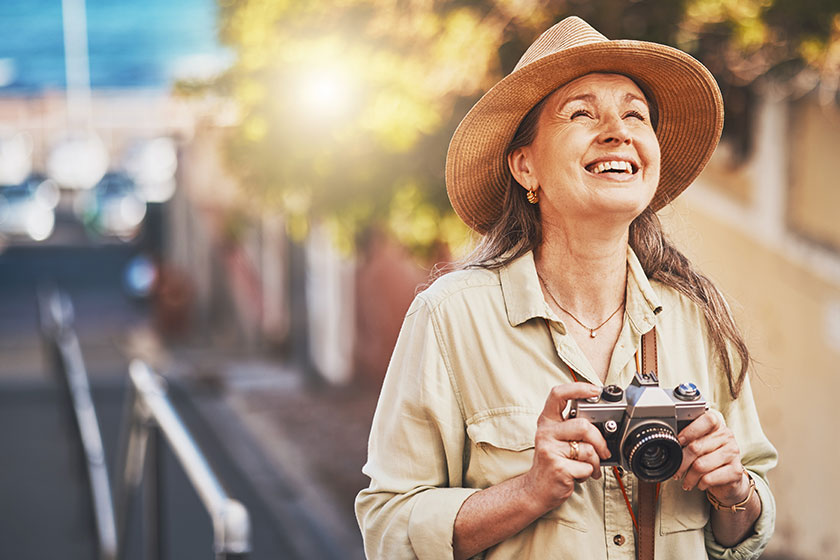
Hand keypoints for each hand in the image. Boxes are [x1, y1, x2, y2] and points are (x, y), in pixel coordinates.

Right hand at [523, 383, 611, 511]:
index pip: (558, 394)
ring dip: (596, 462)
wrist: (536, 489)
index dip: (578, 388)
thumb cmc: (553, 462)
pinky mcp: (557, 467)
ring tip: (590, 467)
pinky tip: (580, 475)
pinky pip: (586, 467)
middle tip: (603, 451)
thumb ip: (574, 427)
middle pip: (583, 425)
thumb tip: (603, 422)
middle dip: (600, 440)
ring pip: (588, 449)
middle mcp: (546, 432)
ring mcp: (550, 449)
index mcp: (547, 421)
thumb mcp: (558, 439)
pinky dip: (589, 474)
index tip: (595, 391)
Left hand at [674, 409, 749, 504]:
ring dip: (689, 477)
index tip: (678, 441)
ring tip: (687, 480)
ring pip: (700, 465)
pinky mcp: (735, 471)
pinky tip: (700, 484)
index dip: (689, 431)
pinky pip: (709, 478)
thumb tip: (670, 441)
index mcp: (717, 425)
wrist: (730, 478)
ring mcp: (733, 453)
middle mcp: (727, 436)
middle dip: (681, 462)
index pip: (707, 420)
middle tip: (677, 471)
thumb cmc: (710, 457)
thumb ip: (688, 439)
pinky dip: (700, 483)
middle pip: (696, 446)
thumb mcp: (699, 443)